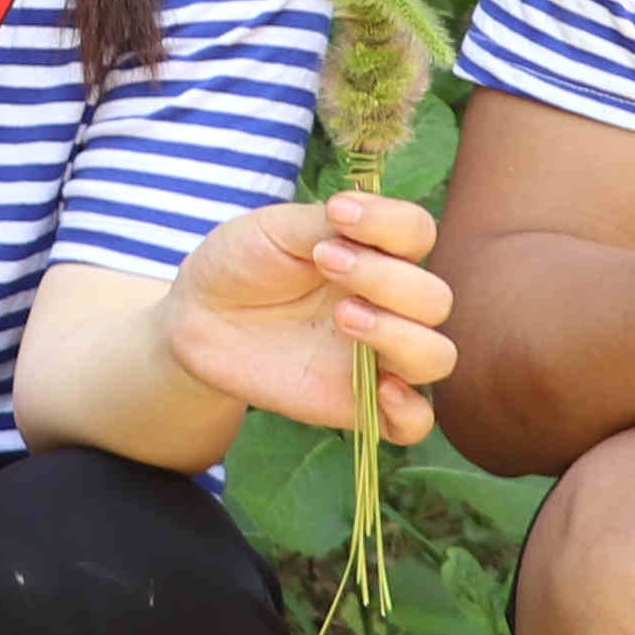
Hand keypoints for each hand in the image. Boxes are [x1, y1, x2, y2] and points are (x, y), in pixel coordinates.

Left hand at [159, 191, 455, 443]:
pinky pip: (414, 423)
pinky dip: (411, 411)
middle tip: (325, 262)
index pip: (418, 234)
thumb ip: (323, 221)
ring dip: (400, 335)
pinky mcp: (358, 404)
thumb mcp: (274, 228)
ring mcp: (378, 355)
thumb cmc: (241, 263)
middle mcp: (388, 303)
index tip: (339, 213)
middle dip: (386, 279)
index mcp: (375, 253)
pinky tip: (381, 390)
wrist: (197, 318)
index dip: (391, 223)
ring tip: (344, 317)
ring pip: (436, 356)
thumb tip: (360, 212)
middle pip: (435, 299)